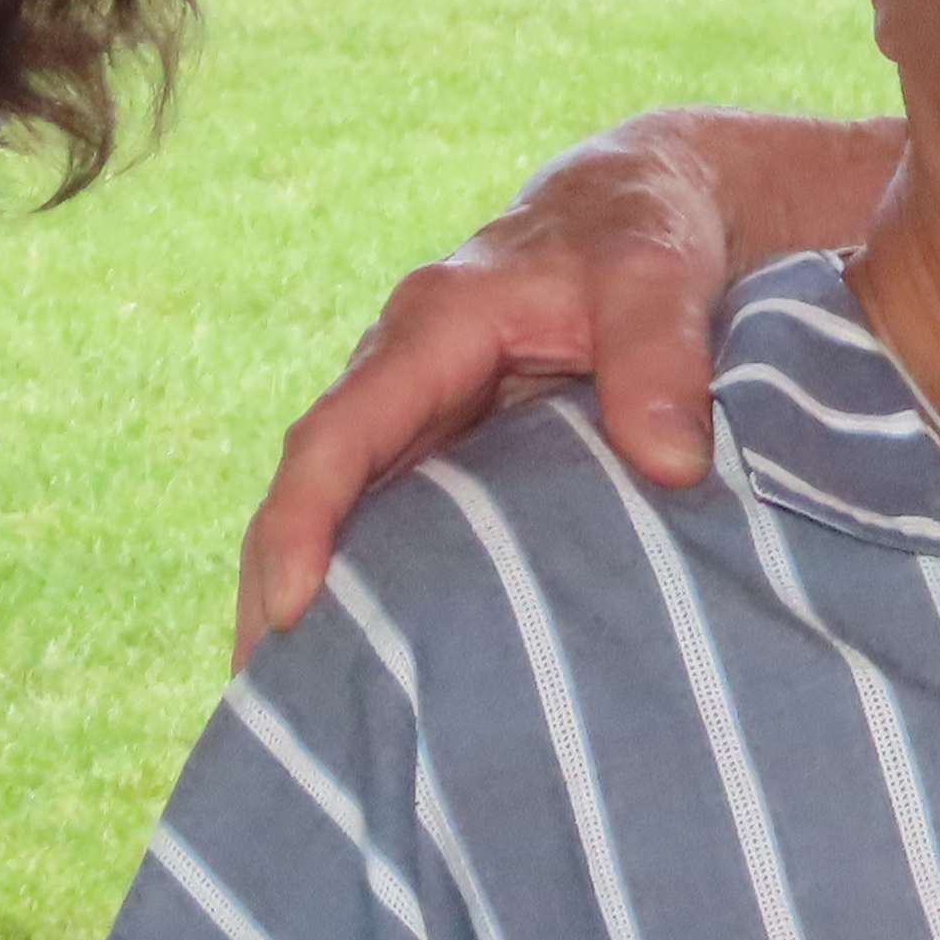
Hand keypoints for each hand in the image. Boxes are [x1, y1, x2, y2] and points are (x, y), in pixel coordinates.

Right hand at [232, 107, 900, 662]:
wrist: (654, 206)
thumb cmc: (647, 229)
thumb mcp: (658, 269)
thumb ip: (661, 352)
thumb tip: (672, 465)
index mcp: (433, 328)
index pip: (339, 434)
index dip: (303, 523)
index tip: (285, 614)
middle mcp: (404, 381)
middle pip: (313, 498)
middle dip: (275, 601)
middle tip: (266, 716)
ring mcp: (424, 424)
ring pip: (347, 526)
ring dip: (319, 615)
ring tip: (307, 734)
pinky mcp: (456, 458)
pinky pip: (399, 534)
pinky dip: (380, 601)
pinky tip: (386, 685)